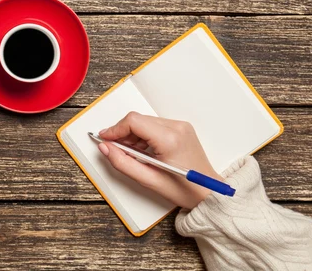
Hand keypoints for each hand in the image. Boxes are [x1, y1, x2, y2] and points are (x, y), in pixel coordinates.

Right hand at [98, 112, 222, 208]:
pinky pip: (154, 125)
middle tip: (115, 149)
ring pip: (145, 121)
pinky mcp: (181, 128)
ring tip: (132, 153)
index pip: (133, 122)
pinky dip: (143, 135)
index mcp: (169, 139)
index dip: (115, 129)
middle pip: (138, 119)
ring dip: (132, 134)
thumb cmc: (183, 189)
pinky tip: (143, 150)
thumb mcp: (148, 180)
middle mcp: (176, 127)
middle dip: (122, 133)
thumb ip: (122, 162)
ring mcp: (180, 126)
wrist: (208, 192)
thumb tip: (105, 147)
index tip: (104, 139)